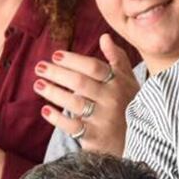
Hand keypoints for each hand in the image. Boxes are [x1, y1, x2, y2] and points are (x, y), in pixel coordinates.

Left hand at [36, 34, 139, 154]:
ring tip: (38, 84)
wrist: (140, 141)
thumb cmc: (128, 105)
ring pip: (74, 103)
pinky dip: (57, 118)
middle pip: (80, 82)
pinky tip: (45, 110)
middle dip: (57, 73)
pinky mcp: (95, 137)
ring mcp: (103, 119)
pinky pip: (72, 126)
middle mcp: (112, 99)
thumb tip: (104, 37)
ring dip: (53, 92)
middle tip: (39, 67)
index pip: (93, 67)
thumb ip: (117, 59)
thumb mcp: (128, 81)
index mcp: (118, 83)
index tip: (55, 55)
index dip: (73, 60)